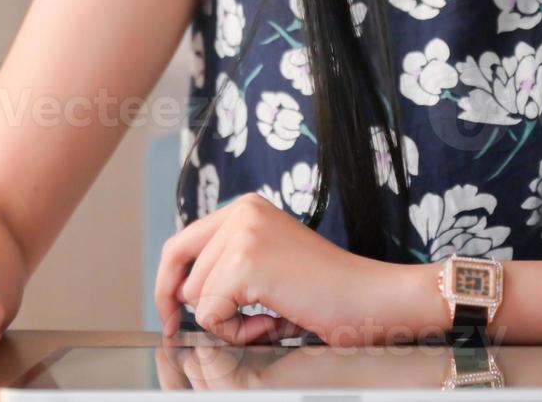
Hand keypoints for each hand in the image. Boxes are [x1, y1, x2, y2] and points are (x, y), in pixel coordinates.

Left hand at [153, 193, 404, 344]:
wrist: (372, 300)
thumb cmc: (329, 293)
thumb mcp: (269, 265)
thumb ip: (227, 266)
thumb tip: (177, 294)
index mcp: (245, 208)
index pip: (180, 245)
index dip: (169, 284)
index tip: (170, 314)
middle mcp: (241, 212)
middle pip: (183, 276)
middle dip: (209, 310)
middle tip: (249, 325)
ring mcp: (242, 234)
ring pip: (195, 298)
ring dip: (230, 323)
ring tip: (272, 317)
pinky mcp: (246, 263)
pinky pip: (211, 315)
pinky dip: (238, 333)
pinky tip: (274, 322)